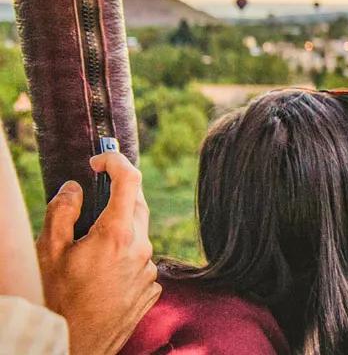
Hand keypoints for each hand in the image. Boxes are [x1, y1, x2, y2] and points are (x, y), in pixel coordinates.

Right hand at [36, 151, 160, 354]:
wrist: (74, 346)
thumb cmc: (56, 300)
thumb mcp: (48, 252)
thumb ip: (62, 212)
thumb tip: (75, 188)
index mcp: (117, 235)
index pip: (129, 180)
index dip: (116, 161)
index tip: (99, 160)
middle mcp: (141, 250)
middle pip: (138, 206)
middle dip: (119, 193)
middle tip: (96, 192)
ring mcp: (149, 272)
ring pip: (139, 236)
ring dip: (120, 231)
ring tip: (90, 246)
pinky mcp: (151, 290)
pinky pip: (141, 263)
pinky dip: (125, 258)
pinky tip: (101, 273)